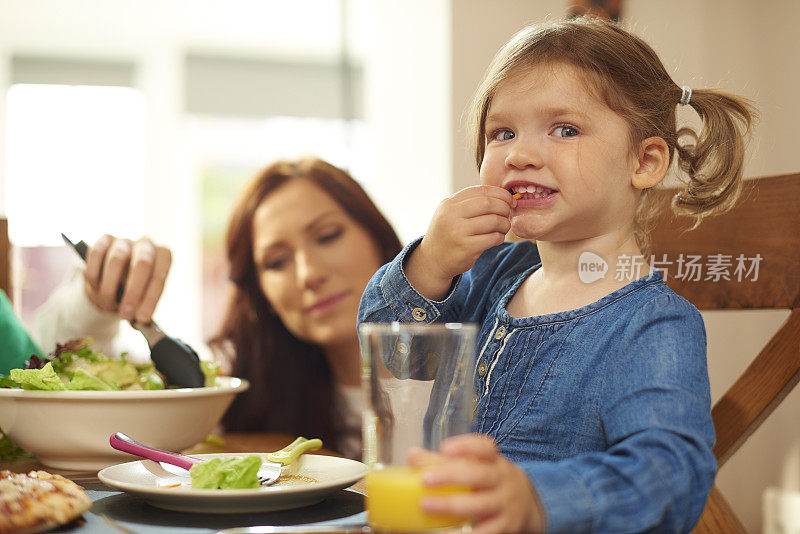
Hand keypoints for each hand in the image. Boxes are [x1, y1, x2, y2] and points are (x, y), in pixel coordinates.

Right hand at [83, 235, 171, 323]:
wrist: (117, 277)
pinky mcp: (105, 239)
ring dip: (110, 288)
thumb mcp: (143, 299)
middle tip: (124, 314)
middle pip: (142, 264)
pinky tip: (95, 289)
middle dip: (133, 293)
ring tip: (107, 306)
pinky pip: (96, 254)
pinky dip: (94, 275)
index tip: (141, 318)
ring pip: (116, 260)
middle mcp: (146, 244)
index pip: (160, 275)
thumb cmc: (136, 290)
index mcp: (163, 256)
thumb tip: (139, 321)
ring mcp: (125, 240)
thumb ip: (143, 307)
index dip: (151, 298)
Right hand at [405, 186, 511, 299]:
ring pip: (493, 221)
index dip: (500, 193)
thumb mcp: (451, 214)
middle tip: (508, 213)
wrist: (432, 261)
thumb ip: (470, 203)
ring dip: (504, 224)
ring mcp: (458, 232)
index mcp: (449, 203)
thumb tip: (503, 196)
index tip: (509, 200)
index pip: (480, 191)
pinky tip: (497, 238)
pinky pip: (492, 238)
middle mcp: (451, 215)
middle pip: (488, 203)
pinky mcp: (466, 248)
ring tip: (504, 227)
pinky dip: (499, 237)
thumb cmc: (448, 235)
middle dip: (504, 207)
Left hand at [408, 433, 544, 533]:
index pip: (485, 448)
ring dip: (452, 505)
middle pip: (480, 474)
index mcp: (494, 462)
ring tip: (426, 505)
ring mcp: (506, 505)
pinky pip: (485, 532)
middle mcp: (503, 481)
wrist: (527, 507)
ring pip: (481, 505)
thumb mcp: (477, 467)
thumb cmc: (491, 483)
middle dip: (451, 476)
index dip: (466, 446)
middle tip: (425, 479)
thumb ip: (446, 461)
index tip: (444, 448)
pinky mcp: (506, 527)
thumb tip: (413, 455)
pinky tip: (445, 533)